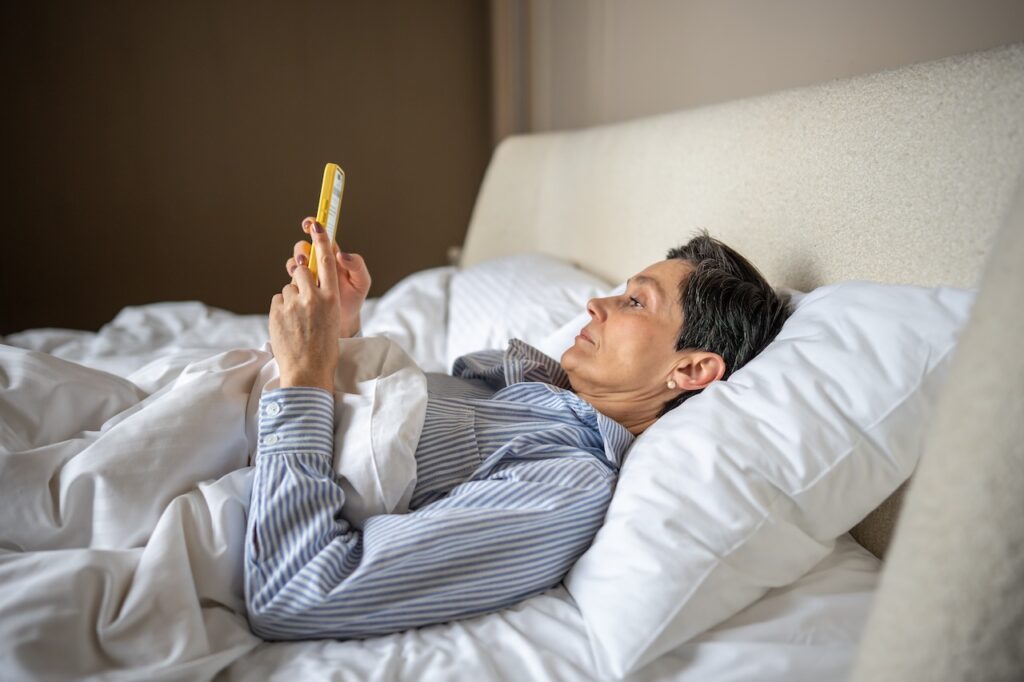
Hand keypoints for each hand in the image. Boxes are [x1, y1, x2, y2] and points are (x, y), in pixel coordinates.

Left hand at [269, 220, 343, 391]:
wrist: (307, 372)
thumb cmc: (324, 349)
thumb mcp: (332, 319)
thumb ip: (322, 298)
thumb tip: (307, 284)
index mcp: (332, 298)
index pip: (326, 261)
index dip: (321, 240)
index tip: (316, 224)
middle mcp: (312, 297)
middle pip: (300, 271)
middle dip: (299, 277)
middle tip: (303, 296)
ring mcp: (293, 304)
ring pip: (288, 288)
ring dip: (291, 299)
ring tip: (297, 322)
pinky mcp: (276, 311)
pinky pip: (278, 301)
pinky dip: (281, 310)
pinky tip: (288, 327)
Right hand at [285, 217, 370, 337]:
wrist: (343, 322)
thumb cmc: (354, 299)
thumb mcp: (361, 282)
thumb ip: (357, 265)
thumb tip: (342, 254)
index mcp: (332, 257)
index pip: (321, 237)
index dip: (314, 226)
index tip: (311, 225)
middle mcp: (317, 263)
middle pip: (303, 248)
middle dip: (301, 249)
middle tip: (305, 257)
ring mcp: (307, 276)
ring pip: (295, 262)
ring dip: (295, 263)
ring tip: (301, 270)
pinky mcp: (299, 289)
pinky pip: (290, 279)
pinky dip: (292, 279)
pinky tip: (298, 285)